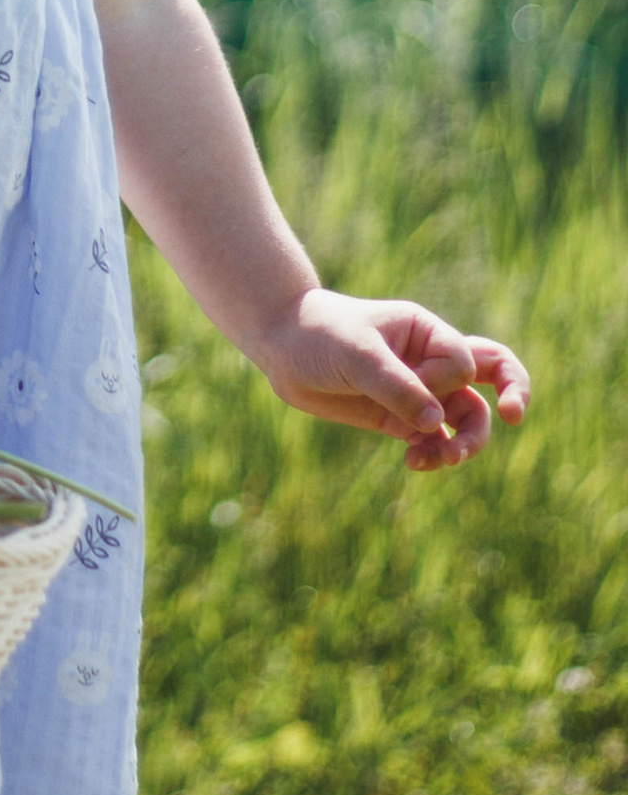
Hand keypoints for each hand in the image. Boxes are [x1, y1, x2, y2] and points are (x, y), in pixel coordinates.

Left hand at [254, 287, 531, 470]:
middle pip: (492, 379)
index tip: (407, 381)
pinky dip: (434, 455)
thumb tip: (436, 424)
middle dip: (513, 395)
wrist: (280, 347)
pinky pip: (435, 440)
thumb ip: (397, 387)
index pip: (465, 361)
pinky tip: (414, 462)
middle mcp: (430, 361)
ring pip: (467, 419)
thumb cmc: (320, 335)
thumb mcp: (357, 355)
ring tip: (442, 459)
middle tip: (514, 417)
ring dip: (465, 443)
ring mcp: (418, 391)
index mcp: (427, 332)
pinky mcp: (399, 418)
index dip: (444, 380)